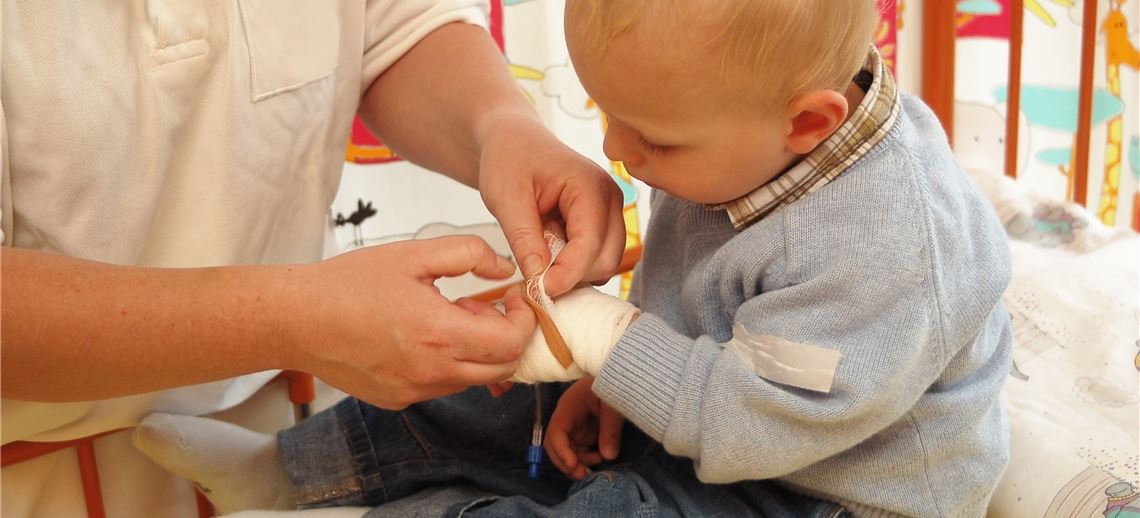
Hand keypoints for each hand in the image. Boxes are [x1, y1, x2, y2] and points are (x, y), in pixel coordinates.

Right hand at [287, 236, 535, 409]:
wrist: (297, 320)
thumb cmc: (349, 284)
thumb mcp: (414, 254)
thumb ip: (469, 254)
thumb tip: (504, 269)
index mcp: (439, 333)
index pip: (511, 342)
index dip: (524, 319)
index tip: (515, 298)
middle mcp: (431, 371)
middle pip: (502, 368)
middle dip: (507, 336)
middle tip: (485, 306)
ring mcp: (415, 391)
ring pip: (473, 379)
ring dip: (477, 350)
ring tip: (447, 317)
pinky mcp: (399, 400)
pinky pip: (442, 386)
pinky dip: (450, 363)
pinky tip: (423, 336)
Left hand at [478, 114, 625, 295]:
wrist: (513, 141)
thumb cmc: (508, 159)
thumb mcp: (505, 197)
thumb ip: (523, 238)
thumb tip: (538, 278)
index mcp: (589, 185)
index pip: (589, 244)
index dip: (565, 274)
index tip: (537, 290)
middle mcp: (610, 198)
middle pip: (605, 259)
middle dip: (571, 275)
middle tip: (533, 273)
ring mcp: (610, 211)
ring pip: (604, 263)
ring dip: (572, 271)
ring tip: (539, 251)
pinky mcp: (603, 222)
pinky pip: (596, 257)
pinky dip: (574, 265)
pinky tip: (548, 249)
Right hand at [544, 376, 623, 479]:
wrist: (619, 379)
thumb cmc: (613, 385)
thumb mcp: (613, 405)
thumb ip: (610, 429)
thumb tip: (608, 456)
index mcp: (568, 407)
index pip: (556, 431)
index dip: (561, 450)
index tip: (572, 464)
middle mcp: (567, 418)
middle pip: (554, 444)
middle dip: (563, 461)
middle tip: (580, 474)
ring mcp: (575, 427)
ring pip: (565, 450)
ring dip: (574, 463)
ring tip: (591, 469)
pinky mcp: (584, 433)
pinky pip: (578, 451)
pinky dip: (584, 460)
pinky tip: (598, 459)